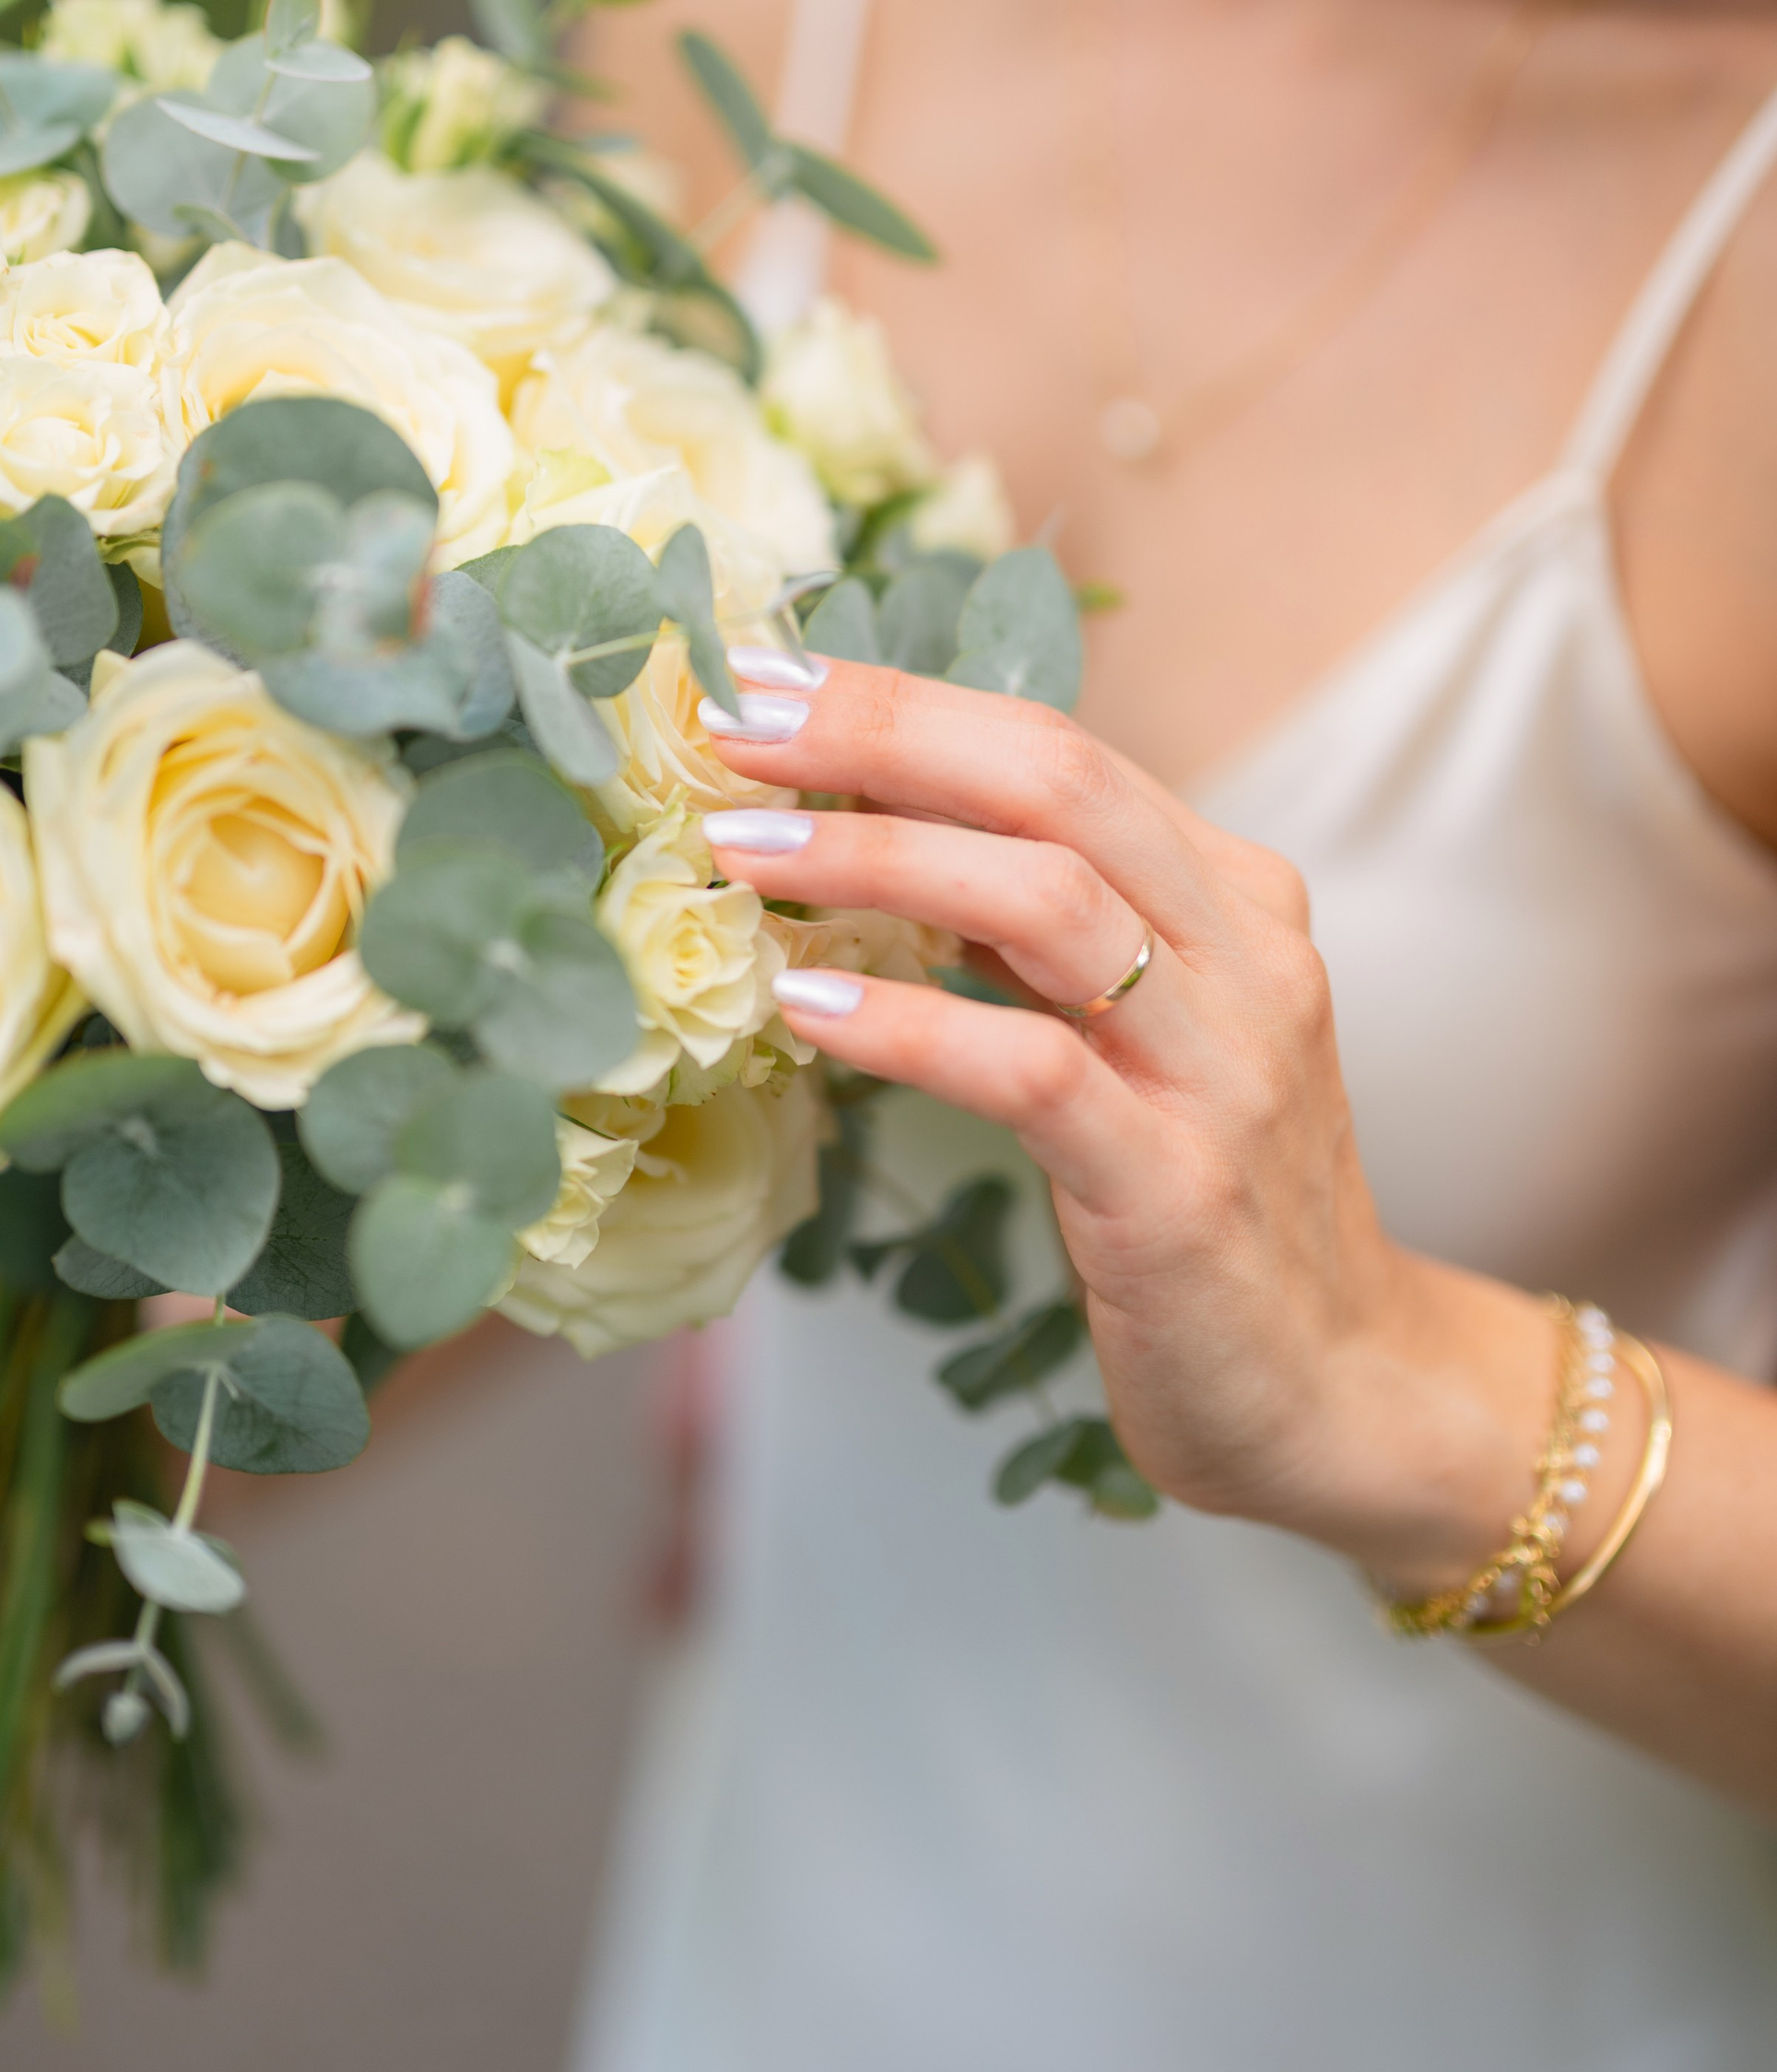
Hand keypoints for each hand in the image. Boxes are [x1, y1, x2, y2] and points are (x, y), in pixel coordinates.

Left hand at [702, 663, 1550, 1588]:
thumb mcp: (1142, 1033)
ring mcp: (1223, 1074)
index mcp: (1235, 897)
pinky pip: (1034, 1073)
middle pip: (1058, 785)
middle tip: (732, 726)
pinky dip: (911, 1024)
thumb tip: (877, 828)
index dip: (906, 704)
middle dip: (883, 736)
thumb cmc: (1208, 1203)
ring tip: (742, 854)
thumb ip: (1042, 932)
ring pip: (1050, 904)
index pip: (1061, 749)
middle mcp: (1248, 960)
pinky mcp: (1178, 1191)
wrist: (1339, 1393)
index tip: (764, 678)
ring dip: (878, 858)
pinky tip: (805, 1004)